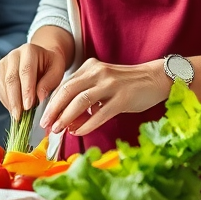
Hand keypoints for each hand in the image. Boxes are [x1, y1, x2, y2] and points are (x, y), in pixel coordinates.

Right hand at [0, 42, 66, 119]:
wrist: (41, 58)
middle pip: (11, 79)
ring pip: (3, 85)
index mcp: (29, 50)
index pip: (25, 71)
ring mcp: (4, 64)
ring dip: (10, 103)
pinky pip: (0, 89)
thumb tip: (39, 98)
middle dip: (15, 100)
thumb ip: (49, 82)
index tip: (29, 106)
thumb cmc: (50, 65)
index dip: (26, 89)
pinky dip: (7, 102)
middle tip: (19, 116)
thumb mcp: (57, 70)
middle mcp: (13, 55)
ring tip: (18, 117)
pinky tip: (15, 110)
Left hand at [39, 57, 168, 136]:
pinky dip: (87, 124)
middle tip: (45, 124)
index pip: (65, 84)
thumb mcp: (102, 84)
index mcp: (90, 67)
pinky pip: (100, 113)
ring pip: (81, 101)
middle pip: (68, 90)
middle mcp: (98, 72)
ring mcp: (110, 84)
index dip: (52, 102)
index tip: (44, 116)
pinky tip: (79, 132)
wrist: (155, 78)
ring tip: (58, 129)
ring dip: (66, 117)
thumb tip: (67, 121)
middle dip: (54, 109)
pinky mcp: (123, 98)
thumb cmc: (127, 85)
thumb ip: (85, 97)